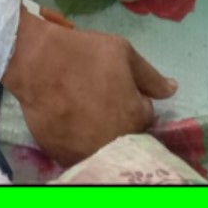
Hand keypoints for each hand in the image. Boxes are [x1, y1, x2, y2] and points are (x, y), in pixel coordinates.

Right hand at [1, 12, 177, 166]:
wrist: (35, 61)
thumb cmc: (82, 53)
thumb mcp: (122, 53)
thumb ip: (150, 75)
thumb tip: (172, 89)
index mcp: (134, 119)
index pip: (145, 115)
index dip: (133, 98)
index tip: (118, 86)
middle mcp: (113, 143)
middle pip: (125, 136)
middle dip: (119, 120)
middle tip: (99, 98)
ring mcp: (85, 151)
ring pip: (100, 146)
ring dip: (98, 133)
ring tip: (82, 109)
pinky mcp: (60, 154)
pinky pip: (75, 151)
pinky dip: (75, 140)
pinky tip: (67, 119)